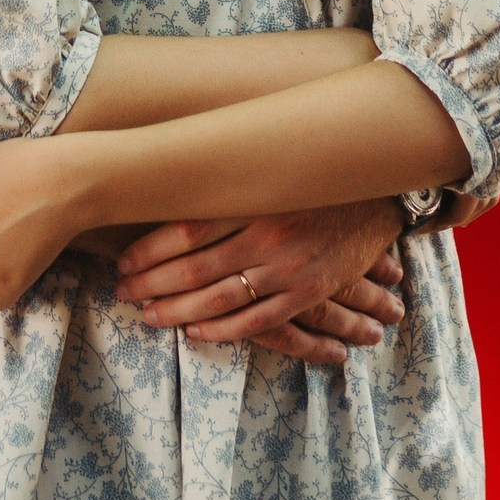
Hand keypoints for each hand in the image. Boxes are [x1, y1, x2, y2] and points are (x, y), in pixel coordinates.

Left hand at [114, 200, 407, 367]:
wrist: (378, 190)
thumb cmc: (312, 175)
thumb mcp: (269, 166)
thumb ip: (226, 176)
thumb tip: (170, 177)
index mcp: (251, 196)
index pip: (185, 227)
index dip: (148, 248)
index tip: (122, 261)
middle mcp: (266, 231)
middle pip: (193, 266)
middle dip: (152, 282)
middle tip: (122, 292)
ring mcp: (288, 265)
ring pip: (219, 297)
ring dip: (177, 310)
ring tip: (148, 316)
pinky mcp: (309, 289)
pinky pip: (258, 319)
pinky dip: (223, 330)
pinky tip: (196, 333)